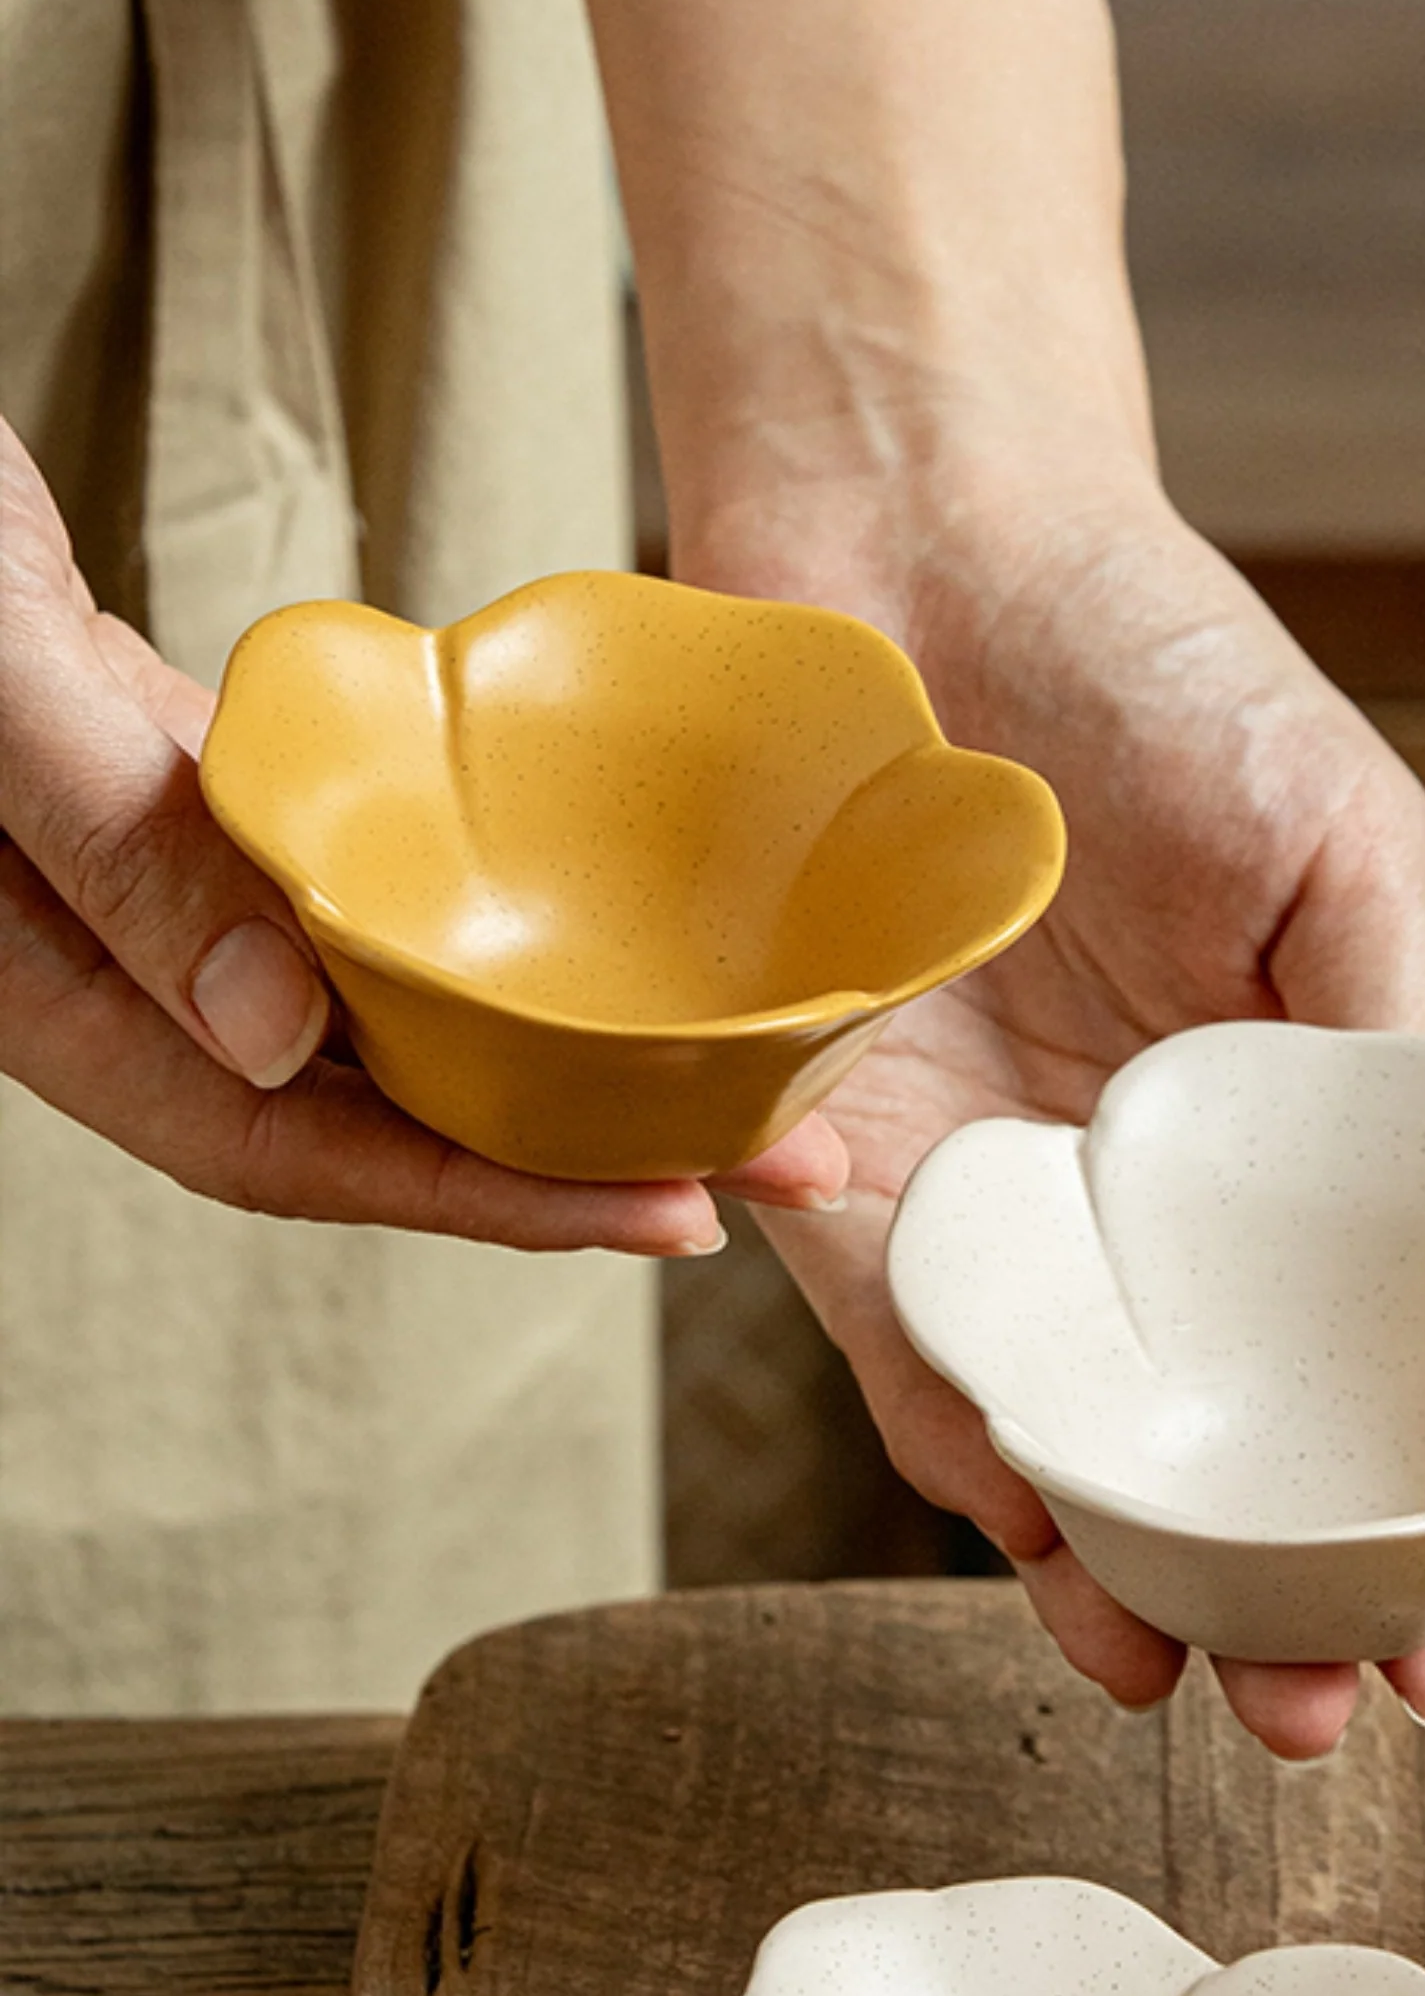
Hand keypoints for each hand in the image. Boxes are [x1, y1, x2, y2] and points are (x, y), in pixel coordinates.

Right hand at [0, 420, 844, 1254]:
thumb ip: (115, 846)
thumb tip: (279, 1040)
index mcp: (45, 983)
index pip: (288, 1147)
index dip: (485, 1198)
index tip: (672, 1214)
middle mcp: (105, 961)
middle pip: (360, 1104)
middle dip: (569, 1148)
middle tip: (779, 1152)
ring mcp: (134, 881)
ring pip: (363, 1007)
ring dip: (535, 1042)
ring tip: (724, 1055)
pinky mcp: (162, 781)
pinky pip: (335, 891)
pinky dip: (452, 916)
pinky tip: (567, 910)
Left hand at [717, 462, 1424, 1759]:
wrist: (920, 529)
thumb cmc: (1160, 658)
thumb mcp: (1343, 839)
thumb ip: (1391, 1035)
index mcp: (1272, 1135)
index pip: (1353, 1367)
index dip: (1411, 1517)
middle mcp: (1131, 1194)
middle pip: (1196, 1439)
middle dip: (1253, 1594)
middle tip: (1306, 1713)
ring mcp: (984, 1187)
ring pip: (1040, 1429)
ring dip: (1094, 1564)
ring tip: (1154, 1666)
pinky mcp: (827, 1151)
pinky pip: (882, 1319)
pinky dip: (940, 1415)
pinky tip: (1010, 1513)